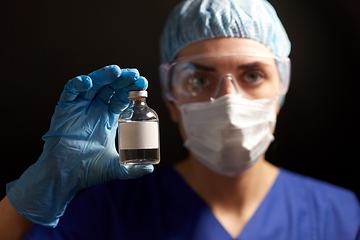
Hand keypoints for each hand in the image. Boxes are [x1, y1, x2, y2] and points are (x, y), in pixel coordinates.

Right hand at [6, 65, 153, 226]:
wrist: (64, 178)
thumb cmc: (87, 171)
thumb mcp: (115, 168)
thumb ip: (133, 170)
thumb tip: (151, 169)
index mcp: (108, 119)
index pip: (122, 98)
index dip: (132, 90)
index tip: (143, 83)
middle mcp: (95, 110)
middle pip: (110, 88)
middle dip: (123, 79)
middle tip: (134, 74)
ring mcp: (80, 108)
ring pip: (93, 85)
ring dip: (104, 76)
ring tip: (116, 71)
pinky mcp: (65, 109)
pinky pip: (70, 92)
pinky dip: (78, 84)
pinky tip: (87, 82)